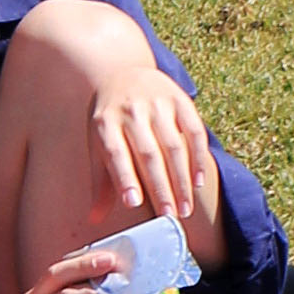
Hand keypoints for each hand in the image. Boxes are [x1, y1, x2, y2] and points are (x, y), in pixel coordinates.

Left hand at [85, 55, 218, 245]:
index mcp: (105, 123)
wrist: (123, 73)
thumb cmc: (109, 121)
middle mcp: (131, 111)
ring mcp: (157, 103)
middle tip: (168, 217)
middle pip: (148, 154)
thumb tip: (94, 220)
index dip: (125, 178)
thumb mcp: (97, 144)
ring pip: (174, 146)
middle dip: (160, 187)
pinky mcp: (179, 100)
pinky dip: (198, 158)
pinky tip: (199, 182)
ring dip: (181, 180)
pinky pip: (194, 131)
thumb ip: (101, 182)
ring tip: (184, 209)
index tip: (133, 204)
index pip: (115, 153)